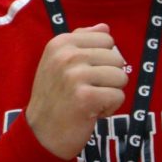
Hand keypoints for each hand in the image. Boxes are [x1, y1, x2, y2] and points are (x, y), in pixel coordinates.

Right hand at [25, 23, 127, 159]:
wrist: (40, 134)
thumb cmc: (54, 98)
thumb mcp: (59, 63)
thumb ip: (82, 42)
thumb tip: (105, 27)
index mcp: (61, 42)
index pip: (106, 39)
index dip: (102, 59)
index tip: (85, 75)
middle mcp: (67, 55)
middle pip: (116, 58)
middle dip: (108, 78)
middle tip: (87, 91)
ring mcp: (75, 76)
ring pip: (120, 77)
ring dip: (110, 93)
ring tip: (90, 101)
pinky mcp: (86, 97)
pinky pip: (118, 96)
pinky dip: (110, 108)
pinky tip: (92, 113)